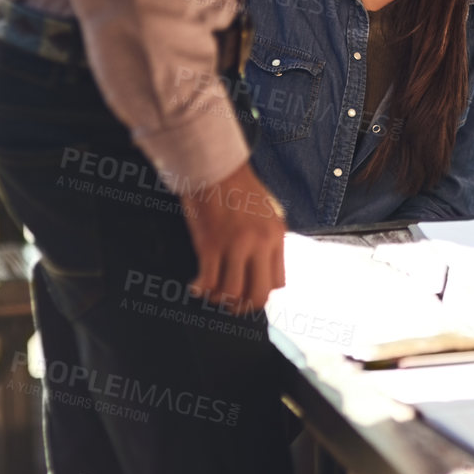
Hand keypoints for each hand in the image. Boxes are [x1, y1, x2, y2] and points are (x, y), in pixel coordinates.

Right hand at [180, 160, 286, 314]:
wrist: (216, 167)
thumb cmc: (238, 188)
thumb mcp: (267, 212)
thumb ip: (267, 239)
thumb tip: (261, 267)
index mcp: (276, 236)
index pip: (278, 283)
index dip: (261, 294)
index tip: (247, 292)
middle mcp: (259, 243)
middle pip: (257, 295)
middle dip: (242, 307)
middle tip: (230, 304)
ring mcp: (235, 245)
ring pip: (231, 293)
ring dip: (219, 299)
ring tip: (211, 293)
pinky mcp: (211, 244)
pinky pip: (208, 282)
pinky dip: (200, 290)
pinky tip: (195, 286)